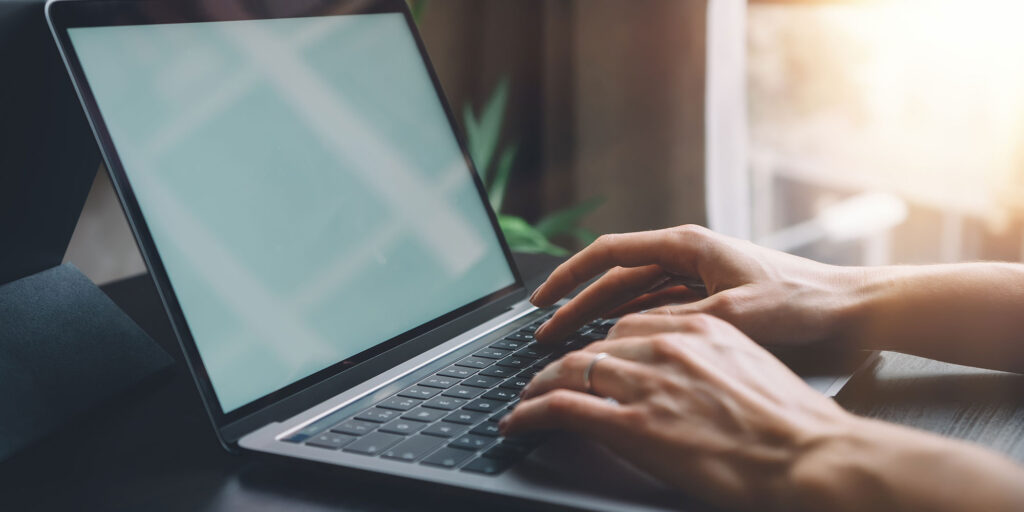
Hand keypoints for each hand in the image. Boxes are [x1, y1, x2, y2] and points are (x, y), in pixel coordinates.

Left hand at [501, 313, 855, 510]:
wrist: (811, 456)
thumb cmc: (793, 424)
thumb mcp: (752, 371)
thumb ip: (710, 362)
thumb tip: (688, 377)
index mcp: (699, 327)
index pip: (628, 324)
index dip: (600, 345)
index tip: (588, 357)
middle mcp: (668, 344)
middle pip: (595, 345)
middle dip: (565, 362)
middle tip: (544, 378)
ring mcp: (648, 381)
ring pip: (570, 370)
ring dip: (539, 386)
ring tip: (526, 400)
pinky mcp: (633, 423)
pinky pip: (563, 406)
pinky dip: (532, 412)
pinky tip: (519, 420)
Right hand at [530, 225, 861, 348]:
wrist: (850, 309)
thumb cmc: (802, 300)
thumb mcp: (736, 313)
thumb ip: (681, 320)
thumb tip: (630, 335)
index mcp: (688, 244)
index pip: (610, 254)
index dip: (570, 275)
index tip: (542, 299)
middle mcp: (688, 256)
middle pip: (617, 278)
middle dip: (578, 304)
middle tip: (546, 330)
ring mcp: (699, 277)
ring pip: (634, 297)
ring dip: (602, 317)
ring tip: (571, 340)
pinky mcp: (711, 298)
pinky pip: (658, 310)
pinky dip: (632, 326)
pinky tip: (616, 344)